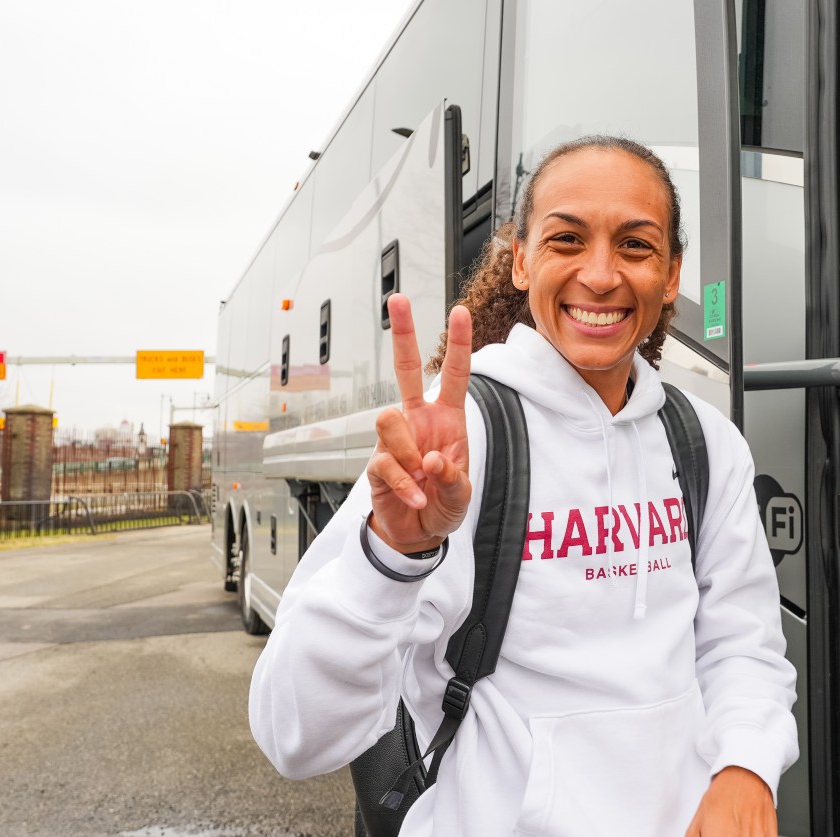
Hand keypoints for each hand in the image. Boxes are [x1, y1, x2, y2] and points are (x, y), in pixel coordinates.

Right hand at [366, 294, 473, 552]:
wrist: (418, 535)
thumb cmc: (444, 504)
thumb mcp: (462, 494)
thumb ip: (454, 477)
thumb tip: (431, 460)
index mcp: (447, 418)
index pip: (453, 375)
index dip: (458, 344)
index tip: (460, 311)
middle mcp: (418, 420)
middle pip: (405, 368)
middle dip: (404, 333)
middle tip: (398, 298)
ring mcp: (395, 439)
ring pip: (389, 418)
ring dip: (409, 451)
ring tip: (423, 479)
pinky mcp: (376, 462)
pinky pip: (386, 462)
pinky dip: (406, 485)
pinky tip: (418, 499)